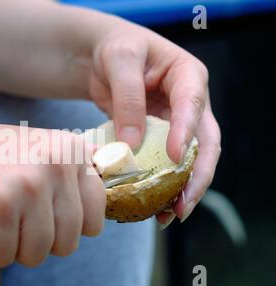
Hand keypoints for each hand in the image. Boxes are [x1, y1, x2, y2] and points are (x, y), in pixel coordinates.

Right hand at [0, 120, 104, 266]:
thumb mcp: (30, 153)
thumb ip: (67, 175)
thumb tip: (100, 208)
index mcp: (69, 148)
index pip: (96, 214)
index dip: (63, 226)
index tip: (37, 215)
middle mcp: (54, 161)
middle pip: (67, 241)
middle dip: (33, 240)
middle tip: (4, 216)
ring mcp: (26, 183)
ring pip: (36, 253)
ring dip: (7, 245)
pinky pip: (1, 257)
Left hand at [87, 20, 220, 222]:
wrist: (101, 58)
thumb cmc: (114, 49)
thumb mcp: (120, 62)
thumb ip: (128, 98)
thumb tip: (132, 143)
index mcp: (187, 76)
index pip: (193, 105)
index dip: (186, 133)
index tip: (174, 158)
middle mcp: (189, 103)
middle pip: (204, 143)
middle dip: (197, 176)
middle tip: (183, 205)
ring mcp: (176, 123)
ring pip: (189, 160)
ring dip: (182, 188)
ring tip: (170, 215)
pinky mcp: (158, 138)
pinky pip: (164, 164)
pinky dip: (160, 184)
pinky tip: (153, 205)